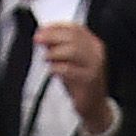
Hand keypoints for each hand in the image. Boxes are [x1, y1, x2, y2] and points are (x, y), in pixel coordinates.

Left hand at [34, 19, 115, 135]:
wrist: (95, 107)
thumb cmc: (81, 84)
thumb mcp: (71, 62)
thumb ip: (60, 48)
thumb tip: (45, 38)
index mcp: (94, 44)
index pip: (74, 28)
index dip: (56, 27)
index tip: (42, 30)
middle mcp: (96, 53)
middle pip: (72, 37)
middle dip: (51, 36)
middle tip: (38, 39)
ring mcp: (94, 66)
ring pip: (72, 50)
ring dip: (54, 52)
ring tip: (46, 58)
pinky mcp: (88, 80)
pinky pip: (69, 69)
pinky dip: (57, 68)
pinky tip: (52, 70)